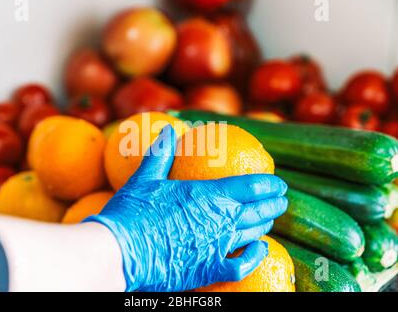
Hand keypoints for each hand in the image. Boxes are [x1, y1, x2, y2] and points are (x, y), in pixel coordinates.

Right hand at [86, 125, 287, 291]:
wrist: (119, 253)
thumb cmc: (130, 213)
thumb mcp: (143, 178)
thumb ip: (160, 154)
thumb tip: (167, 130)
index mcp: (206, 194)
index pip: (250, 186)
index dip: (269, 183)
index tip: (279, 182)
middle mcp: (219, 220)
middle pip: (258, 210)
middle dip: (274, 203)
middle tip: (281, 198)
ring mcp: (217, 247)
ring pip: (254, 234)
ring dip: (266, 224)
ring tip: (270, 218)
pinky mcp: (210, 271)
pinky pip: (243, 266)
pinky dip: (256, 257)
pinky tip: (262, 249)